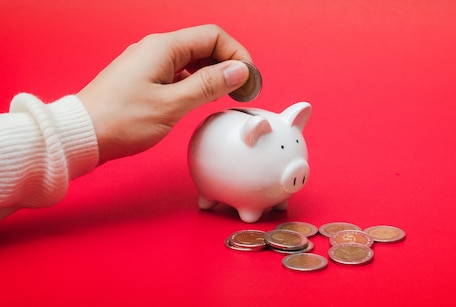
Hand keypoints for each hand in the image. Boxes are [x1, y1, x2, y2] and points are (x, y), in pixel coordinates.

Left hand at [78, 24, 251, 163]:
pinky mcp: (144, 77)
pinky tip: (202, 98)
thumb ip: (208, 86)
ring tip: (226, 96)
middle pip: (204, 45)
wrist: (82, 135)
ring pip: (193, 59)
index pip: (213, 36)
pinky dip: (197, 81)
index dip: (237, 54)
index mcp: (163, 48)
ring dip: (214, 74)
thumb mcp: (172, 105)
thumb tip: (238, 70)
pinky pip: (179, 71)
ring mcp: (148, 62)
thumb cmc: (120, 121)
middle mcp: (156, 49)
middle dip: (229, 63)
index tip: (248, 79)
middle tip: (242, 90)